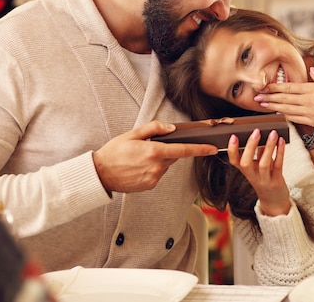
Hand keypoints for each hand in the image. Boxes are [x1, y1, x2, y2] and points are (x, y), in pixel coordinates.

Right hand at [93, 121, 217, 193]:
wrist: (100, 174)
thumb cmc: (113, 152)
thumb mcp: (132, 134)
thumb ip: (154, 129)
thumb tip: (171, 128)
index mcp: (154, 152)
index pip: (183, 150)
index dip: (200, 149)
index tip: (212, 148)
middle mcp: (156, 166)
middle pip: (173, 156)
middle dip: (168, 149)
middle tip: (151, 146)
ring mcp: (154, 178)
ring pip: (165, 165)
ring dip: (159, 159)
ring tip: (140, 157)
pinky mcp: (150, 185)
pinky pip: (158, 173)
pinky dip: (153, 168)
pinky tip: (139, 166)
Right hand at [226, 129, 290, 215]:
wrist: (274, 202)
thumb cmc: (265, 182)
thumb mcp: (258, 169)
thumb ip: (258, 154)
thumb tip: (261, 135)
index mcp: (246, 172)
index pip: (234, 161)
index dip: (232, 149)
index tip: (233, 136)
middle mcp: (253, 177)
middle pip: (246, 163)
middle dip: (250, 146)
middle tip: (255, 132)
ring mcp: (265, 180)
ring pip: (264, 164)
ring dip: (268, 147)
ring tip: (272, 134)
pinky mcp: (277, 181)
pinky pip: (278, 165)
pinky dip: (280, 152)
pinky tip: (281, 142)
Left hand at [254, 67, 313, 133]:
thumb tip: (311, 70)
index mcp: (312, 89)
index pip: (289, 87)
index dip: (275, 87)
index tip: (265, 87)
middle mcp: (307, 101)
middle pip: (284, 98)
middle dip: (269, 97)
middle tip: (256, 97)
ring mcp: (309, 112)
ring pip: (286, 109)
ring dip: (273, 107)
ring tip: (262, 105)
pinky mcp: (311, 122)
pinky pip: (294, 118)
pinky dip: (284, 116)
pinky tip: (277, 114)